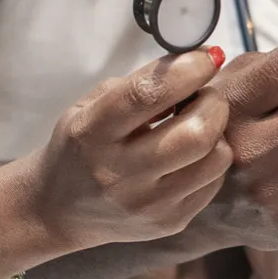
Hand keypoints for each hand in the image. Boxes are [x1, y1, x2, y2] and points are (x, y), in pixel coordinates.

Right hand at [32, 49, 231, 250]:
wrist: (60, 210)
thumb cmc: (82, 146)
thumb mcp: (92, 105)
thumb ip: (140, 84)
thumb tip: (198, 63)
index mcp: (93, 133)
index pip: (147, 94)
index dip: (187, 70)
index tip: (207, 56)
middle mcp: (119, 174)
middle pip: (196, 133)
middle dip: (213, 103)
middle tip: (203, 96)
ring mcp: (147, 205)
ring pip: (216, 159)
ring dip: (217, 133)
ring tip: (196, 126)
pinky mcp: (169, 222)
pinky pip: (214, 182)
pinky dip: (210, 160)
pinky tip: (189, 155)